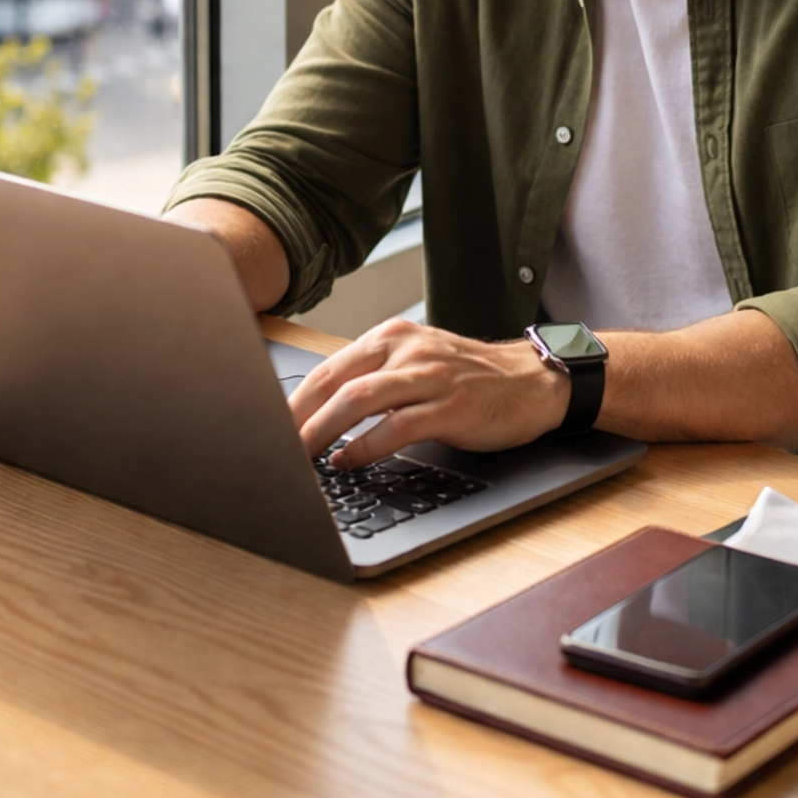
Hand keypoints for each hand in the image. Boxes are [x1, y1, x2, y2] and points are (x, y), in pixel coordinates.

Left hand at [289, 318, 569, 466]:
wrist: (532, 382)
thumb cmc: (468, 379)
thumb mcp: (417, 364)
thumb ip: (374, 379)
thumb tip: (319, 413)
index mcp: (392, 337)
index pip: (329, 367)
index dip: (293, 399)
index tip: (265, 424)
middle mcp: (407, 349)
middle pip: (336, 380)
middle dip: (297, 416)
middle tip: (270, 444)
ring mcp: (430, 375)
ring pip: (360, 399)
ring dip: (321, 430)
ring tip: (297, 455)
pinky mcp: (450, 405)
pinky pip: (397, 426)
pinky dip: (365, 446)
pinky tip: (346, 461)